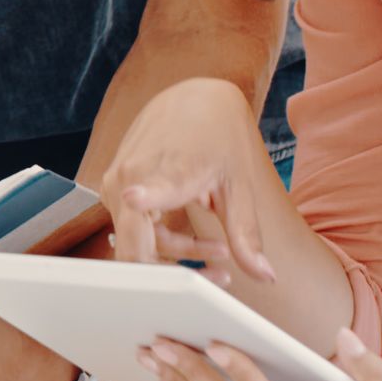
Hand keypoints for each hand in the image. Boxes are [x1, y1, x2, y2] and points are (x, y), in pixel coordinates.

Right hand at [103, 76, 276, 285]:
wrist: (194, 101)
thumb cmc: (217, 140)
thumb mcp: (238, 188)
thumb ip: (246, 235)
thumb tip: (266, 275)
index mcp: (166, 169)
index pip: (147, 188)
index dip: (143, 197)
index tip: (137, 197)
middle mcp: (131, 176)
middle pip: (135, 247)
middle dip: (174, 274)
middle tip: (219, 278)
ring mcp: (117, 183)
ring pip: (136, 243)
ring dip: (175, 257)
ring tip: (219, 254)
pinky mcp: (115, 188)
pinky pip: (133, 229)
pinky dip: (163, 241)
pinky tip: (196, 240)